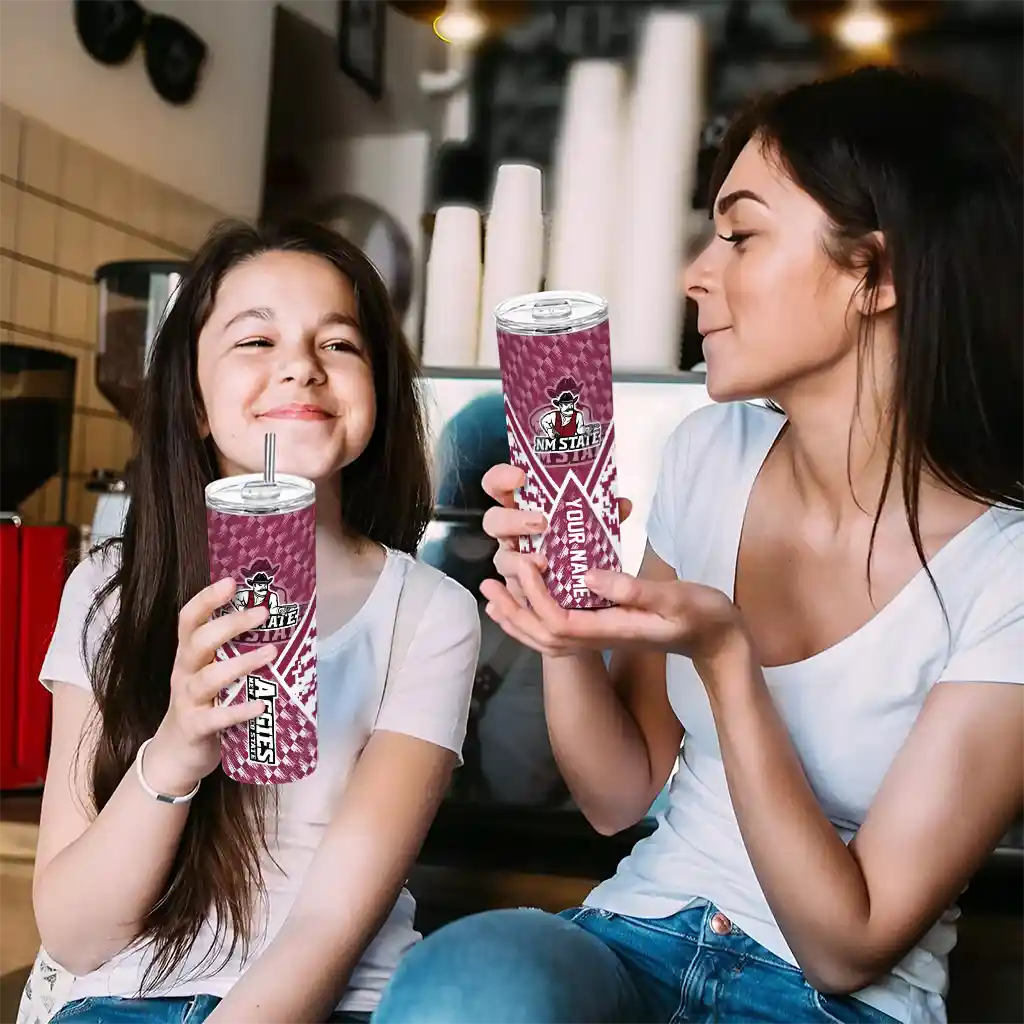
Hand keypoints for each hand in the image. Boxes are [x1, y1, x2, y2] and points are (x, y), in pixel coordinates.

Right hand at [146, 578, 276, 794]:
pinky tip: (262, 704)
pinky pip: (217, 718)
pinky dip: (239, 710)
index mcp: (189, 655)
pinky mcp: (195, 728)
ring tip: (272, 653)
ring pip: (209, 677)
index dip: (207, 599)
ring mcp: (187, 700)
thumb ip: (232, 652)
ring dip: (242, 664)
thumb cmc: (204, 704)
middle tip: (263, 613)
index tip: (231, 582)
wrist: (175, 756)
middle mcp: (184, 672)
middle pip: (199, 642)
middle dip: (230, 624)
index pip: (189, 619)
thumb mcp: (211, 673)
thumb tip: (275, 625)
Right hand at [480, 463, 632, 606]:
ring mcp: (513, 561)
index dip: (501, 479)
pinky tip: (537, 589)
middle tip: (541, 523)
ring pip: (501, 559)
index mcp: (522, 508)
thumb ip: (607, 514)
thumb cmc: (585, 544)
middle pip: (493, 522)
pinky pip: (513, 590)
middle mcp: (512, 533)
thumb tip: (622, 505)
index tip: (520, 476)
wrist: (595, 588)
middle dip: (512, 520)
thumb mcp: (599, 526)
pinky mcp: (520, 589)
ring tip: (543, 563)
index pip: (498, 486)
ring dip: (517, 560)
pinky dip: (523, 589)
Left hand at [481, 556, 744, 668]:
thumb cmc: (703, 616)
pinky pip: (558, 632)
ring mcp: (601, 638)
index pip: (558, 622)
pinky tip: (526, 600)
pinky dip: (534, 619)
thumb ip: (633, 589)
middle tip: (489, 584)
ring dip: (516, 616)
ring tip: (493, 594)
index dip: (535, 596)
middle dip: (513, 610)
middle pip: (542, 635)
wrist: (717, 641)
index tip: (527, 564)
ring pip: (545, 638)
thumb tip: (588, 577)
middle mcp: (600, 639)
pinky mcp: (604, 631)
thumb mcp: (676, 597)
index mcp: (613, 630)